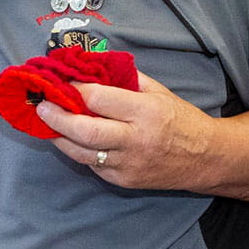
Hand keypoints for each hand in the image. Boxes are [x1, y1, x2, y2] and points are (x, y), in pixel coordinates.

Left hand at [36, 70, 216, 190]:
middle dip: (56, 117)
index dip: (76, 88)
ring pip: (81, 152)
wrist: (206, 159)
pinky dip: (79, 151)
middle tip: (42, 105)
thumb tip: (92, 67)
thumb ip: (126, 79)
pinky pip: (92, 165)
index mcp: (146, 112)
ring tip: (48, 121)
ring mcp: (128, 164)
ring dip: (59, 136)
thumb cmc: (182, 120)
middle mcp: (135, 140)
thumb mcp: (159, 91)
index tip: (63, 81)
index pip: (99, 98)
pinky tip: (71, 139)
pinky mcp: (123, 181)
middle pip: (84, 130)